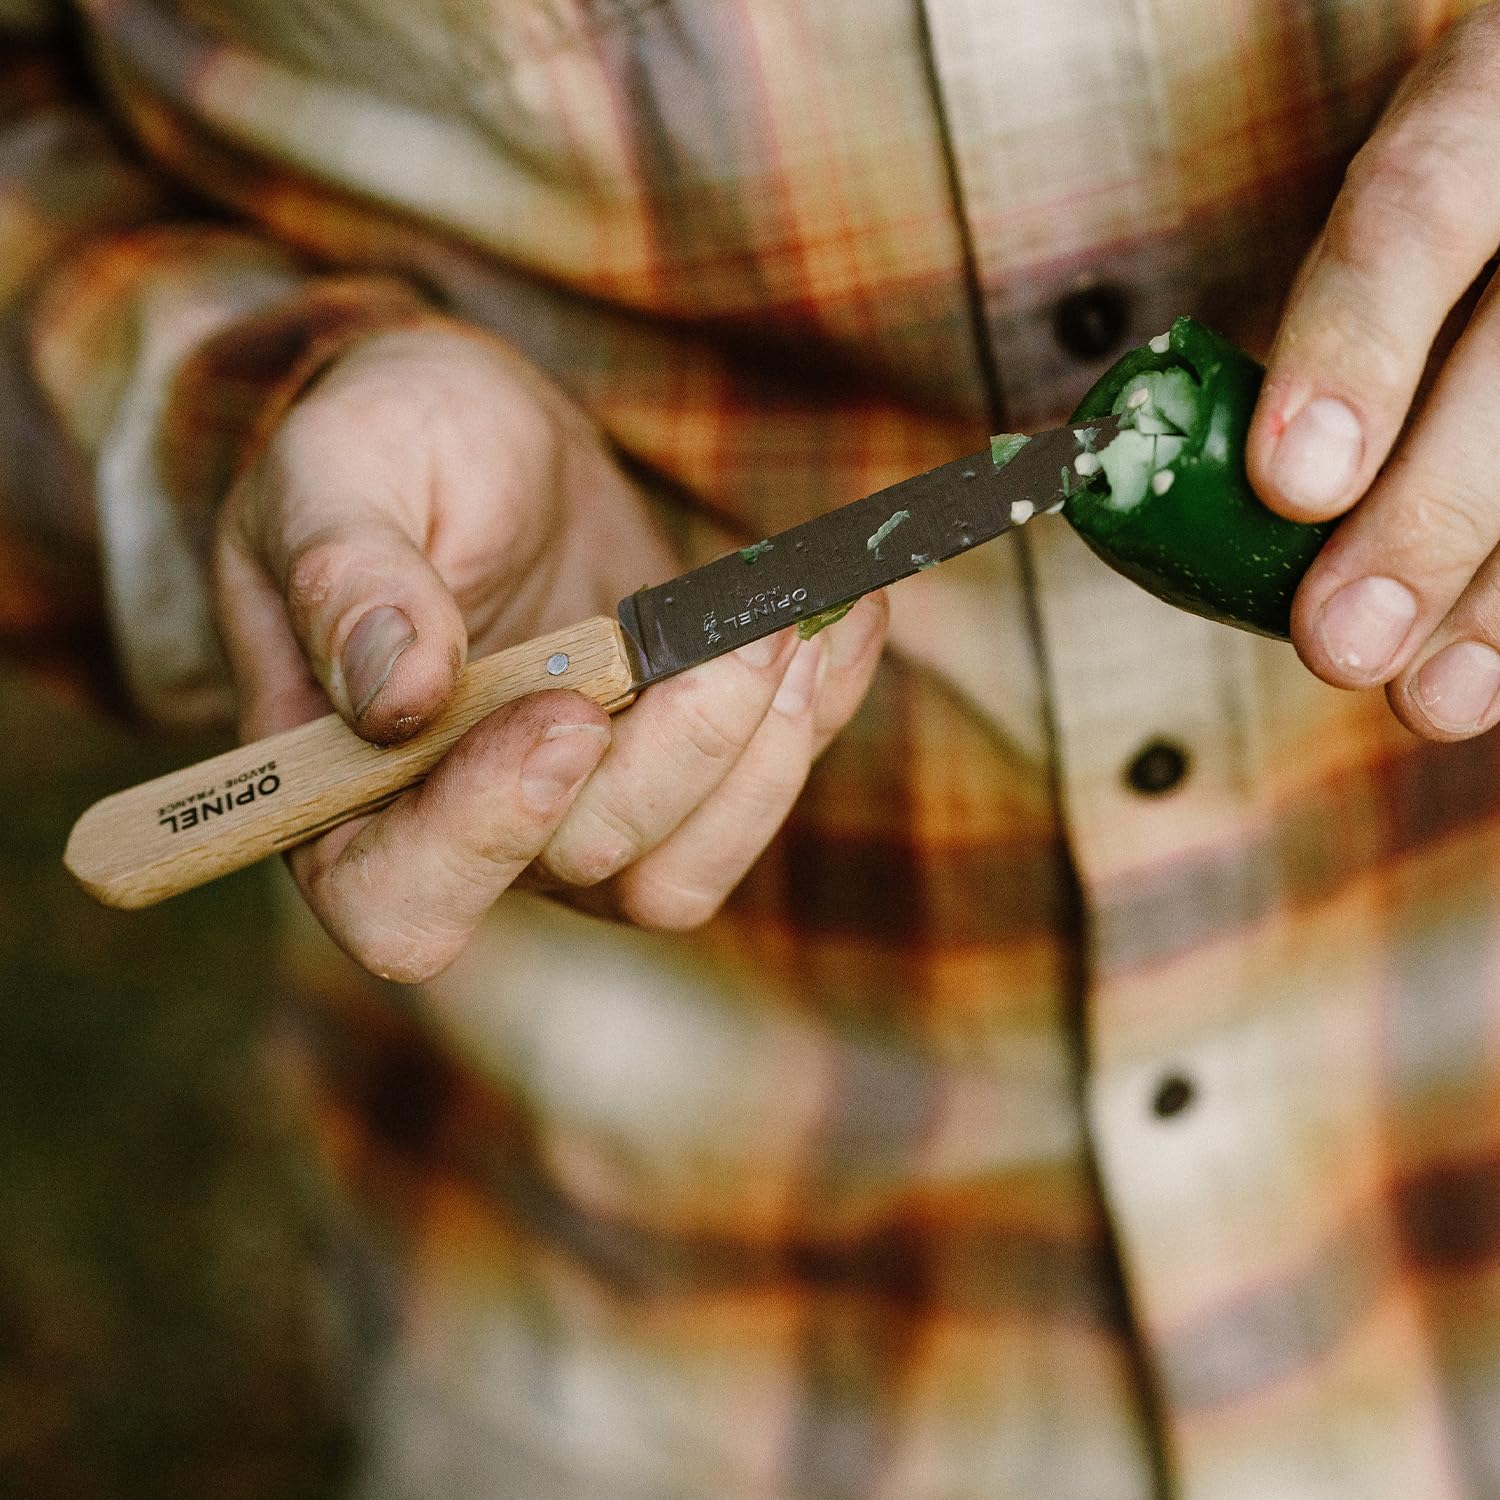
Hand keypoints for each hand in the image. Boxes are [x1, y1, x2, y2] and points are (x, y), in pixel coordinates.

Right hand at [214, 323, 886, 979]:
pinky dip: (821, 714)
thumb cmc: (379, 450)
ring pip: (685, 872)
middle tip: (738, 631)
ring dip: (763, 757)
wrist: (479, 438)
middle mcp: (469, 835)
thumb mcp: (334, 477)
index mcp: (345, 794)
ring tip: (792, 626)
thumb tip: (399, 691)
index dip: (489, 835)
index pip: (404, 900)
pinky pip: (758, 795)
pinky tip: (844, 617)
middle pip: (586, 867)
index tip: (567, 711)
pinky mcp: (671, 775)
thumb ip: (347, 578)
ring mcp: (579, 815)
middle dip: (678, 756)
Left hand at [1247, 3, 1499, 739]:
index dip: (1355, 349)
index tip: (1291, 486)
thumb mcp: (1403, 193)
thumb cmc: (1452, 208)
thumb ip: (1333, 308)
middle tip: (1339, 643)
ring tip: (1429, 699)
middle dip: (1431, 518)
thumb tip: (1150, 472)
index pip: (1422, 208)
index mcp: (1488, 101)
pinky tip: (1491, 676)